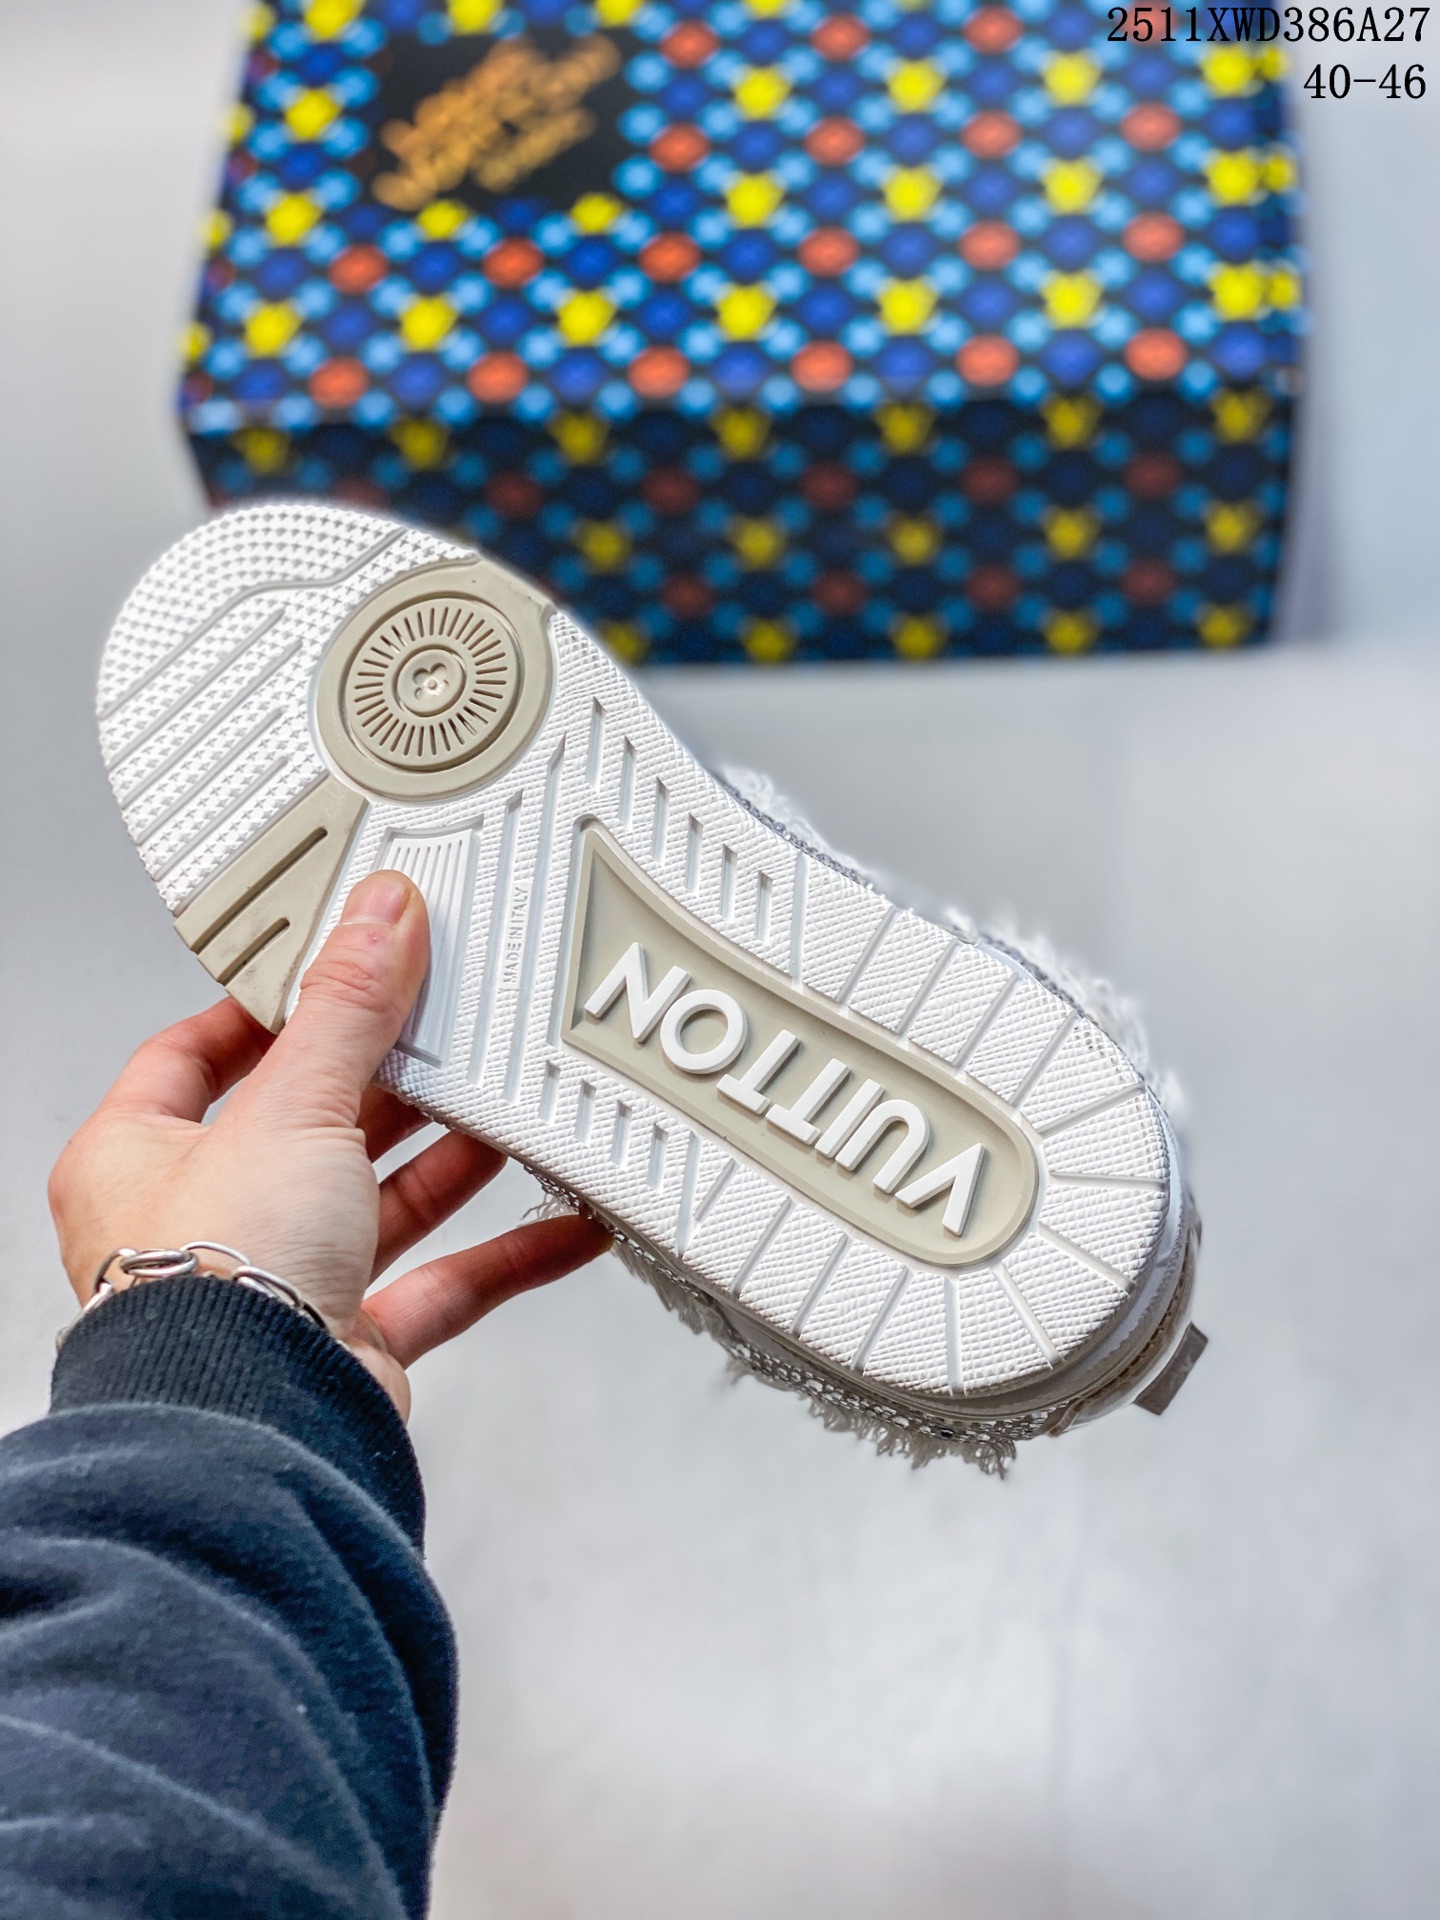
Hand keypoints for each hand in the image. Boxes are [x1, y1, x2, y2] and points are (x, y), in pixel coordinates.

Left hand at [48, 871, 610, 1417]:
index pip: (196, 1056)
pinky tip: (562, 1224)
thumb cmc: (211, 1286)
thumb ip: (347, 1009)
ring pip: (381, 1203)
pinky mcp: (348, 1344)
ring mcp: (279, 1286)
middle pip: (309, 1125)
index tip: (338, 970)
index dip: (268, 1011)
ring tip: (520, 1108)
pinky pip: (440, 1285)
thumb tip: (378, 919)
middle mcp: (203, 1225)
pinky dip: (504, 1255)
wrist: (255, 1428)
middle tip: (452, 1027)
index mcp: (139, 1157)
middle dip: (392, 1081)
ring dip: (455, 1159)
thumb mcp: (291, 1105)